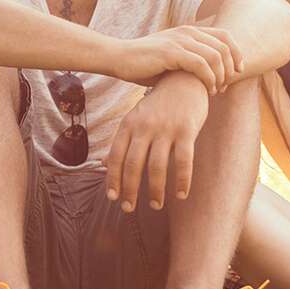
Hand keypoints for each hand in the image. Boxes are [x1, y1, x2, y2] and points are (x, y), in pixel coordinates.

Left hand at [104, 71, 208, 212]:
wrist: (185, 80)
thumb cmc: (158, 105)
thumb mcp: (136, 118)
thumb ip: (121, 142)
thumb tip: (102, 166)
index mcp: (129, 124)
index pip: (116, 156)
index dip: (113, 179)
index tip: (112, 198)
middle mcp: (145, 126)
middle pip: (133, 164)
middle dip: (130, 190)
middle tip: (129, 208)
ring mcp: (166, 128)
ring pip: (157, 166)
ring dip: (156, 190)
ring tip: (156, 205)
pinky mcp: (187, 130)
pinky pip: (184, 161)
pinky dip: (182, 180)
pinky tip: (181, 194)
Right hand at [110, 26, 243, 95]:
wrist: (119, 58)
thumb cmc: (145, 64)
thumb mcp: (172, 59)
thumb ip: (191, 62)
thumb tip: (210, 76)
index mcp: (190, 30)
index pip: (225, 36)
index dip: (237, 53)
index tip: (238, 72)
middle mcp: (188, 32)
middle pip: (225, 46)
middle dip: (230, 69)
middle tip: (226, 86)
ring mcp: (180, 40)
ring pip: (216, 56)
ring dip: (221, 76)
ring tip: (216, 90)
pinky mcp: (172, 52)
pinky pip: (202, 65)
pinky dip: (209, 79)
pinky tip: (208, 90)